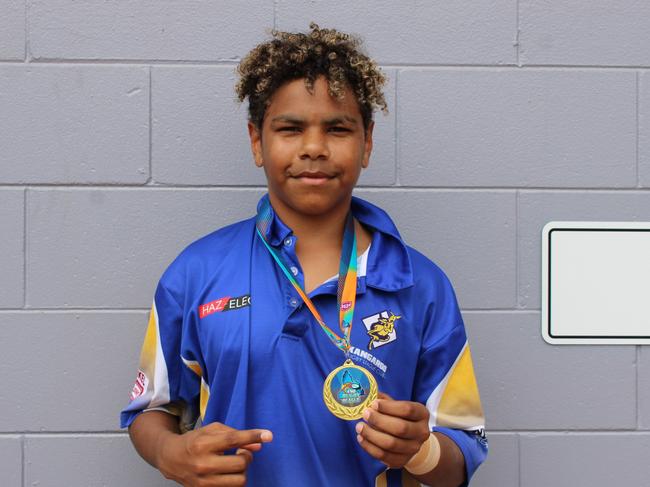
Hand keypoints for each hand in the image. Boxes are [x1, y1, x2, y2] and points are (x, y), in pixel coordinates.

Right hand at [157, 422, 272, 486]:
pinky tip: (228, 473)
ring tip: (235, 464)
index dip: (253, 436)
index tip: (268, 435)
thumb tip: (259, 444)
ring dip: (243, 471)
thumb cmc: (194, 441)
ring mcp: (203, 481)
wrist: (170, 458)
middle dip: (247, 456)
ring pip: (239, 480)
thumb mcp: (212, 430)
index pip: (233, 440)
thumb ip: (236, 434)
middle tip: (241, 452)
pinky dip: (234, 480)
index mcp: (203, 444)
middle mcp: (203, 464)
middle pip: (241, 463)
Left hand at [355, 392, 429, 468]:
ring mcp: (413, 449)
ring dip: (372, 435)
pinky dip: (370, 447)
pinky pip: (384, 456)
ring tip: (359, 427)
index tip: (373, 403)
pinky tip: (361, 438)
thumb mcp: (398, 405)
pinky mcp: (402, 461)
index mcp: (422, 414)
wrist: (411, 440)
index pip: (407, 410)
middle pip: (400, 428)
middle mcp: (421, 432)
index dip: (389, 407)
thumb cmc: (401, 417)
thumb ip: (385, 400)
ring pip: (391, 444)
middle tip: (365, 414)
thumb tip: (368, 394)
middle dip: (379, 420)